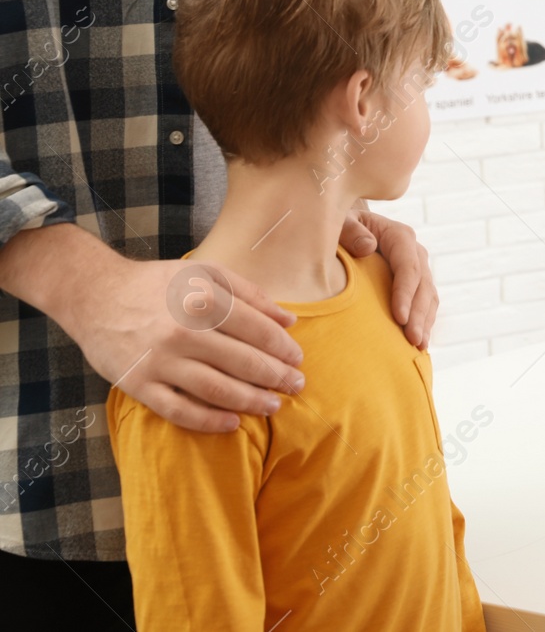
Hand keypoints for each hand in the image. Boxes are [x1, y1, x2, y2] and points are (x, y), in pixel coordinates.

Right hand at [60, 254, 303, 432]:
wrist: (94, 295)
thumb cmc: (157, 284)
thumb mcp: (206, 274)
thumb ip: (250, 294)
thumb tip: (288, 321)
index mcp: (204, 300)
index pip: (258, 331)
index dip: (283, 349)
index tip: (298, 359)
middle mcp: (183, 332)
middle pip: (244, 362)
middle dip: (277, 377)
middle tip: (296, 385)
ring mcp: (160, 361)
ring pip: (217, 389)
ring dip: (251, 401)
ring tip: (273, 406)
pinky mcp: (138, 385)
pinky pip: (179, 411)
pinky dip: (209, 421)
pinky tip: (233, 423)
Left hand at [340, 209, 437, 348]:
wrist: (347, 229)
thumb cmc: (340, 226)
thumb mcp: (341, 222)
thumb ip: (351, 231)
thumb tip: (368, 247)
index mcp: (399, 236)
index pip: (408, 266)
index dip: (405, 292)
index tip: (399, 318)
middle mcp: (414, 252)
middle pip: (423, 285)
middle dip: (418, 314)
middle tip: (412, 340)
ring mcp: (418, 269)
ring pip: (428, 297)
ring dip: (425, 322)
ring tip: (418, 347)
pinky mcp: (414, 285)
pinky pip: (425, 305)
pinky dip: (423, 323)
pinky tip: (418, 344)